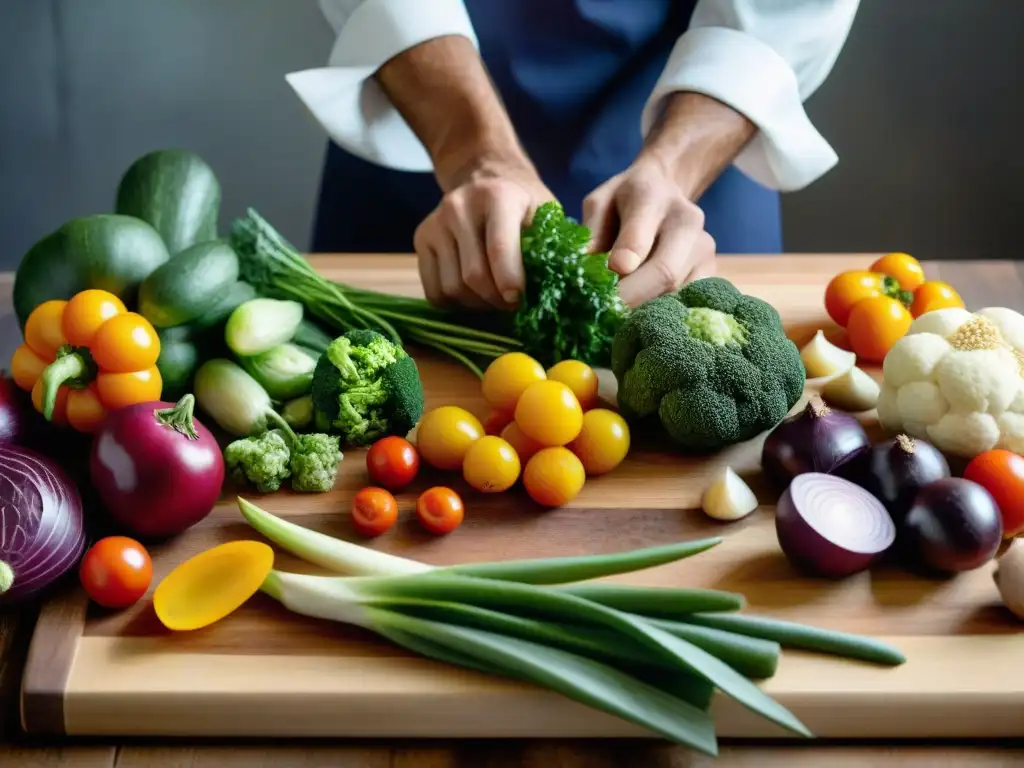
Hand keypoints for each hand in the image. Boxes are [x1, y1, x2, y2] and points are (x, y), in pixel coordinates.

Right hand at [415, 159, 553, 309]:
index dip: (511, 282)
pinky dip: (455, 304)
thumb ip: (556, 247)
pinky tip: (473, 296)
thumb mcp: (545, 214)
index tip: (520, 300)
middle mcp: (459, 206)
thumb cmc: (523, 204)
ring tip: (495, 298)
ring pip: (452, 288)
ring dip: (477, 305)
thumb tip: (575, 287)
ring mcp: (435, 223)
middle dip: (496, 301)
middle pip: (473, 276)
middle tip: (513, 305)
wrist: (483, 176)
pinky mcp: (420, 239)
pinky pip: (434, 292)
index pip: (499, 248)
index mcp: (497, 196)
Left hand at [584, 156, 715, 307]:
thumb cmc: (624, 202)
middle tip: (604, 315)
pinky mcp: (710, 271)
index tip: (602, 284)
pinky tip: (641, 316)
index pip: (638, 238)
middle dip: (631, 299)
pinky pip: (688, 302)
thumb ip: (593, 231)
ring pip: (676, 292)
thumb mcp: (600, 203)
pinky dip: (663, 314)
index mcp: (651, 197)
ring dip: (645, 310)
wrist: (666, 192)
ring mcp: (704, 248)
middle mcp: (687, 220)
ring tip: (618, 316)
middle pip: (664, 273)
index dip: (620, 267)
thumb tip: (585, 269)